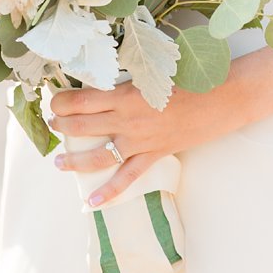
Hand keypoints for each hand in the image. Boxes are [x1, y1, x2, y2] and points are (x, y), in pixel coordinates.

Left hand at [48, 80, 238, 207]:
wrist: (220, 97)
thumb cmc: (187, 77)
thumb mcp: (150, 71)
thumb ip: (125, 78)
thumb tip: (102, 79)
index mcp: (123, 94)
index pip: (80, 101)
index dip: (61, 102)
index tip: (54, 101)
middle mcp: (127, 120)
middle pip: (82, 126)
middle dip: (61, 125)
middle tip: (52, 123)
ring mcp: (139, 141)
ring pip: (98, 155)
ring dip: (74, 159)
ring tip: (59, 161)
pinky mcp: (154, 155)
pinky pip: (128, 177)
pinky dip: (109, 191)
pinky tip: (92, 201)